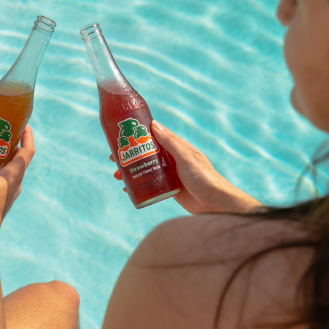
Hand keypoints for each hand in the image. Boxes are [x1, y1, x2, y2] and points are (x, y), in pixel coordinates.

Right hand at [111, 120, 258, 214]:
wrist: (215, 203)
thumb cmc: (204, 177)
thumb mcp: (186, 158)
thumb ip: (171, 143)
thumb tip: (154, 124)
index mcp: (177, 147)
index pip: (153, 136)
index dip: (137, 135)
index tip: (121, 135)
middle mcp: (172, 158)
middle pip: (145, 153)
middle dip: (129, 155)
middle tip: (113, 158)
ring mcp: (170, 173)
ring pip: (145, 168)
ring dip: (130, 170)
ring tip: (116, 175)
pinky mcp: (169, 188)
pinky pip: (150, 184)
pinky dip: (138, 185)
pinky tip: (127, 189)